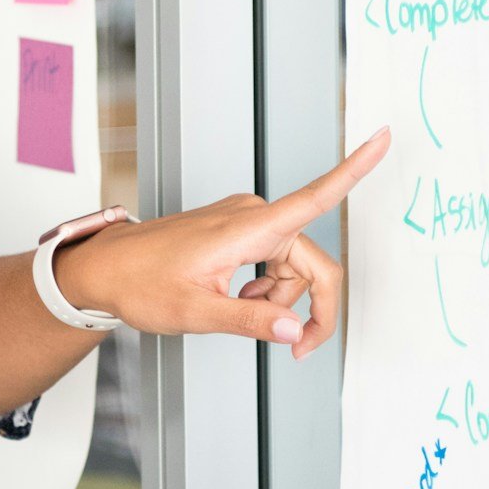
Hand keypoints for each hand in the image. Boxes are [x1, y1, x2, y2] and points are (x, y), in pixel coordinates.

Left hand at [54, 127, 390, 359]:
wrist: (104, 270)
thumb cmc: (140, 283)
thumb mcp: (196, 313)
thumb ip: (252, 321)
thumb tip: (297, 331)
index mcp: (248, 227)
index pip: (315, 196)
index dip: (355, 169)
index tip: (383, 138)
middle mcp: (252, 216)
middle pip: (312, 262)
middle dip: (311, 307)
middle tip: (299, 350)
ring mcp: (244, 221)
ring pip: (292, 267)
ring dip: (282, 299)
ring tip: (244, 317)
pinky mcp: (237, 230)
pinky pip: (273, 260)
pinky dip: (267, 287)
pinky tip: (239, 300)